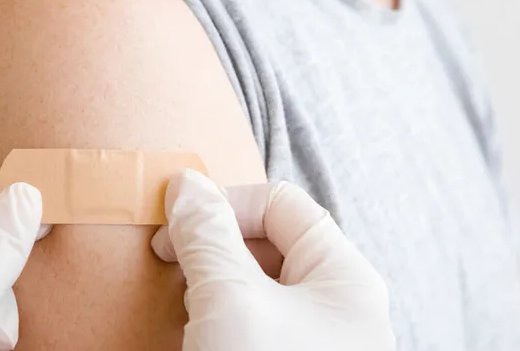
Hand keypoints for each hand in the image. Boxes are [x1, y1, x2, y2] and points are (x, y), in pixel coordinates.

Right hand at [151, 170, 395, 350]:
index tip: (173, 228)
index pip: (281, 204)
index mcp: (346, 278)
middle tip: (176, 270)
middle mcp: (338, 308)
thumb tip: (186, 184)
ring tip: (190, 313)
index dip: (224, 204)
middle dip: (216, 249)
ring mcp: (315, 341)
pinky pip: (254, 324)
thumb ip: (209, 236)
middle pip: (269, 245)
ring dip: (215, 288)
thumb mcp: (233, 301)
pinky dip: (222, 321)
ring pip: (257, 289)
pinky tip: (200, 337)